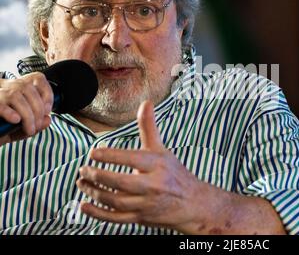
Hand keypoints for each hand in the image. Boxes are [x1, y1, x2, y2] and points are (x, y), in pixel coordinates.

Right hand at [0, 73, 52, 144]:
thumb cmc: (2, 130)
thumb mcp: (22, 129)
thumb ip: (36, 124)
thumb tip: (47, 120)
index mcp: (16, 88)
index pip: (37, 78)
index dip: (47, 93)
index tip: (47, 111)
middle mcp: (5, 86)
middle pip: (27, 88)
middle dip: (38, 109)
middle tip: (37, 125)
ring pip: (15, 95)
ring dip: (28, 115)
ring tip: (29, 129)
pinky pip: (0, 104)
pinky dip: (10, 112)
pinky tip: (16, 120)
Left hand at [76, 100, 207, 230]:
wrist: (192, 203)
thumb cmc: (174, 173)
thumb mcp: (162, 149)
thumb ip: (149, 127)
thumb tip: (146, 103)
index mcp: (157, 165)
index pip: (131, 159)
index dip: (110, 156)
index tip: (93, 153)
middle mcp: (153, 185)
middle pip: (120, 182)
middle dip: (98, 176)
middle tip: (84, 169)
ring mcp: (146, 204)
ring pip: (115, 201)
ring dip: (94, 193)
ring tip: (82, 183)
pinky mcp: (141, 218)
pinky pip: (116, 219)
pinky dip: (98, 214)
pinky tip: (84, 206)